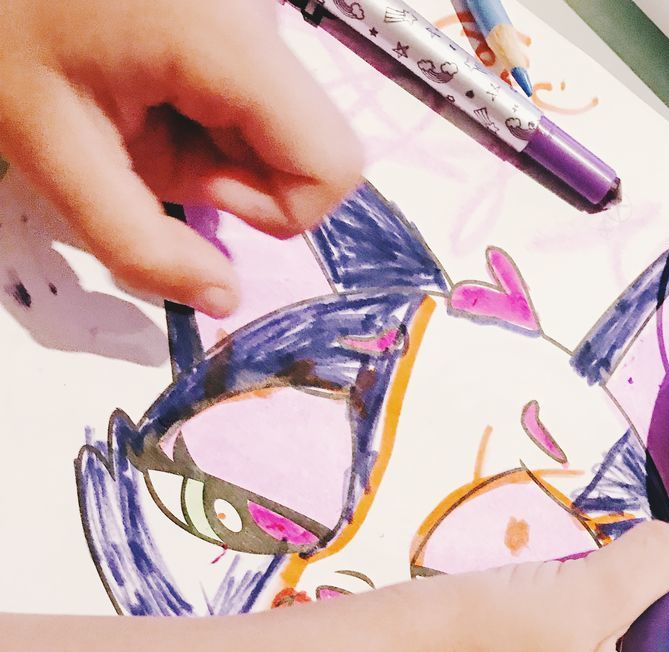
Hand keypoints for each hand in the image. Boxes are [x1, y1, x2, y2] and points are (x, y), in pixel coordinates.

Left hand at [0, 0, 361, 314]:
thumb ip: (140, 245)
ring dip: (211, 144)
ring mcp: (252, 7)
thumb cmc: (5, 31)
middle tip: (146, 138)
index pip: (332, 165)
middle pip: (304, 147)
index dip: (271, 206)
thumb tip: (224, 301)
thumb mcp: (53, 152)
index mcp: (229, 39)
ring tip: (135, 103)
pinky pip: (253, 96)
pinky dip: (203, 114)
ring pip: (278, 126)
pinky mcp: (238, 10)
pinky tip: (145, 83)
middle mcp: (261, 14)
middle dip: (231, 174)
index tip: (194, 184)